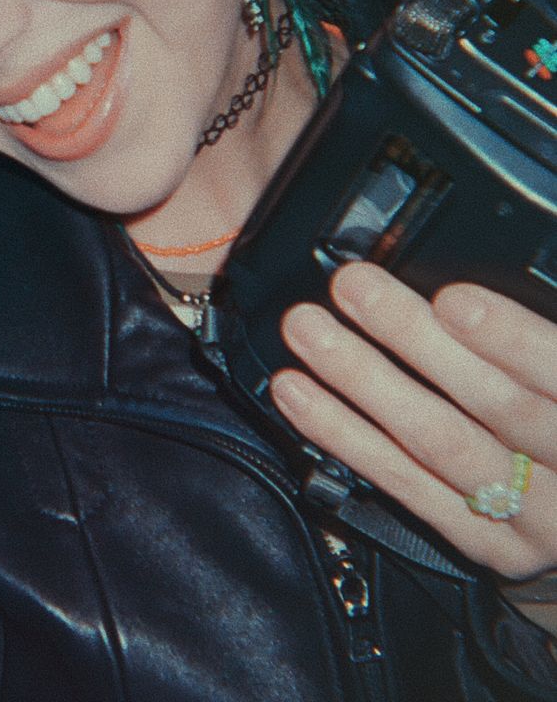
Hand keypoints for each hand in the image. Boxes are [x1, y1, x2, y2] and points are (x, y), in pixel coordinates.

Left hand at [269, 261, 556, 581]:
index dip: (510, 338)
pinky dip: (347, 438)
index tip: (451, 299)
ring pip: (441, 443)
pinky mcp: (489, 546)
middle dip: (415, 339)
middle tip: (353, 287)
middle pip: (496, 405)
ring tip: (310, 332)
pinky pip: (408, 486)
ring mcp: (537, 519)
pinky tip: (300, 398)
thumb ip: (536, 338)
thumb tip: (464, 287)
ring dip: (366, 382)